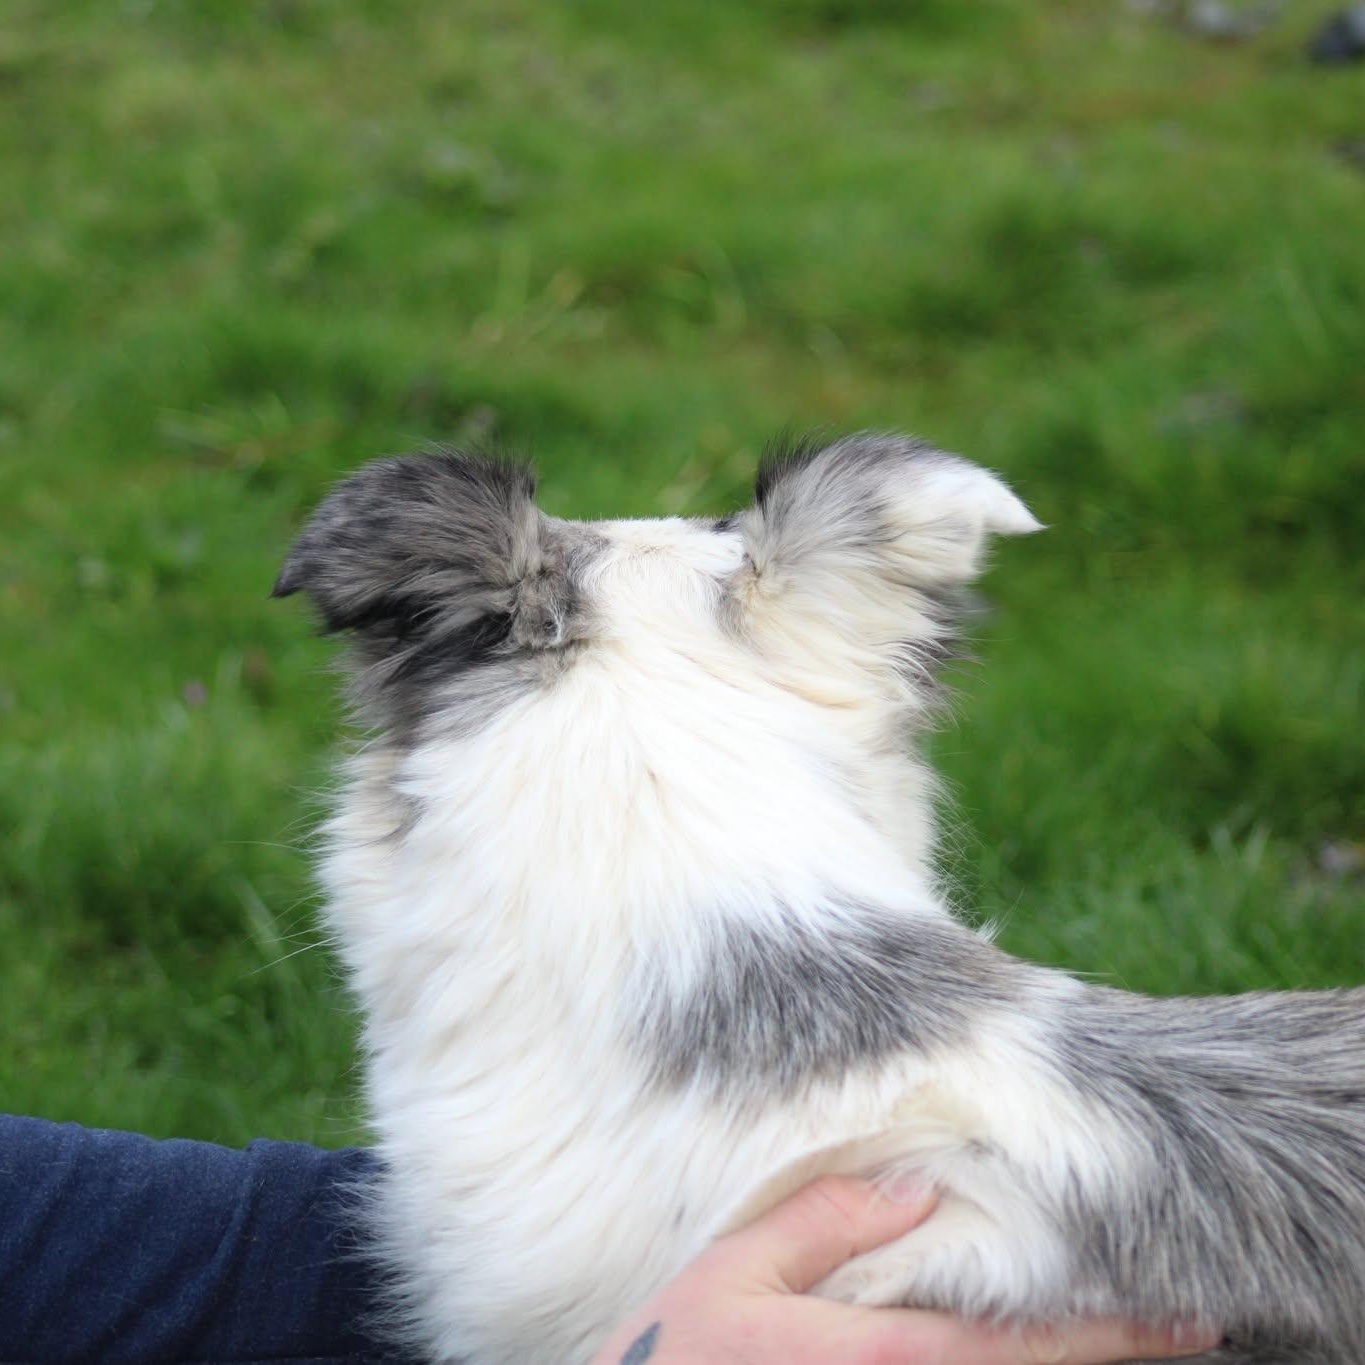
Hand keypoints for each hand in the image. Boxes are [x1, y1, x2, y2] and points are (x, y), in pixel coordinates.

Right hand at [591, 1176, 1218, 1363]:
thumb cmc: (680, 1358)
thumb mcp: (734, 1271)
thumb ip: (824, 1226)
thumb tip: (915, 1191)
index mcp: (884, 1355)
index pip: (1022, 1343)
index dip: (1114, 1334)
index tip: (1187, 1319)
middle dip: (1116, 1360)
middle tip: (1189, 1331)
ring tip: (1137, 1341)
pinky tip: (1037, 1351)